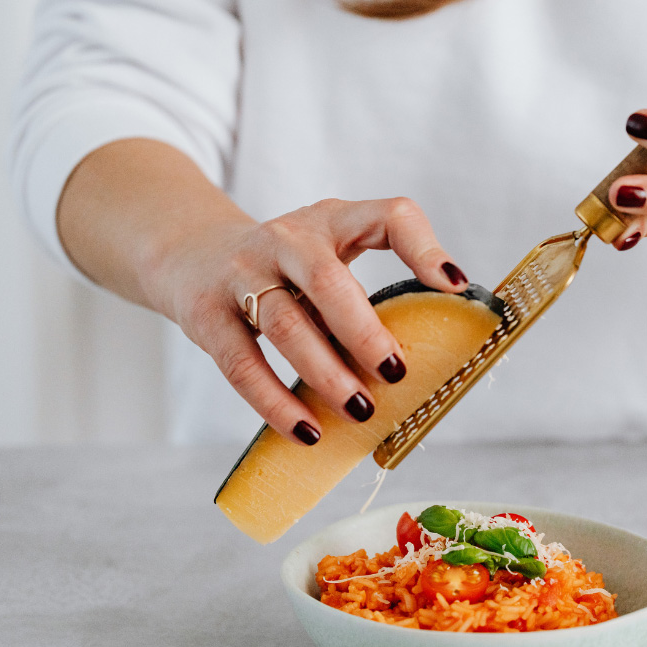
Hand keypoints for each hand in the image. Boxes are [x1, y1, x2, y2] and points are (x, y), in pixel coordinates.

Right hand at [152, 197, 467, 445]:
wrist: (191, 255)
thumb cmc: (284, 268)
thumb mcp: (330, 254)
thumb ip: (374, 285)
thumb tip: (438, 349)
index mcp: (331, 221)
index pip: (388, 216)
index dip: (424, 248)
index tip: (455, 288)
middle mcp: (286, 239)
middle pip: (327, 279)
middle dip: (363, 330)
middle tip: (395, 373)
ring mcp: (241, 273)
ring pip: (284, 324)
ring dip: (325, 373)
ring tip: (360, 411)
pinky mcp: (206, 314)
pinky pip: (242, 363)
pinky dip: (275, 402)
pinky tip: (307, 430)